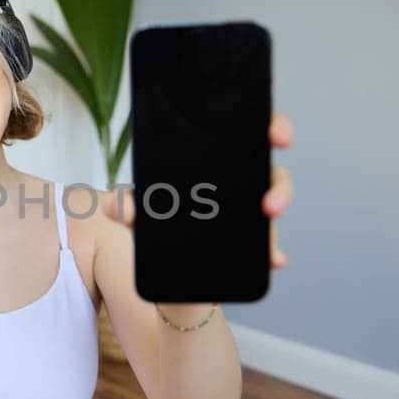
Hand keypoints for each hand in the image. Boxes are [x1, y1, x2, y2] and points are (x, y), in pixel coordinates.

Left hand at [105, 111, 294, 268]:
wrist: (157, 270)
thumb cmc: (154, 223)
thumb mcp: (136, 212)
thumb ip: (125, 205)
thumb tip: (118, 206)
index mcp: (214, 163)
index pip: (249, 135)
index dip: (271, 128)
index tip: (277, 136)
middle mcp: (237, 184)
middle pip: (270, 173)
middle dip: (280, 183)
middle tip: (270, 201)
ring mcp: (246, 214)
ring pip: (272, 206)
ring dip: (277, 212)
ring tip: (267, 220)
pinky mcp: (248, 244)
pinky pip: (268, 246)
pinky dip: (272, 252)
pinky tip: (274, 258)